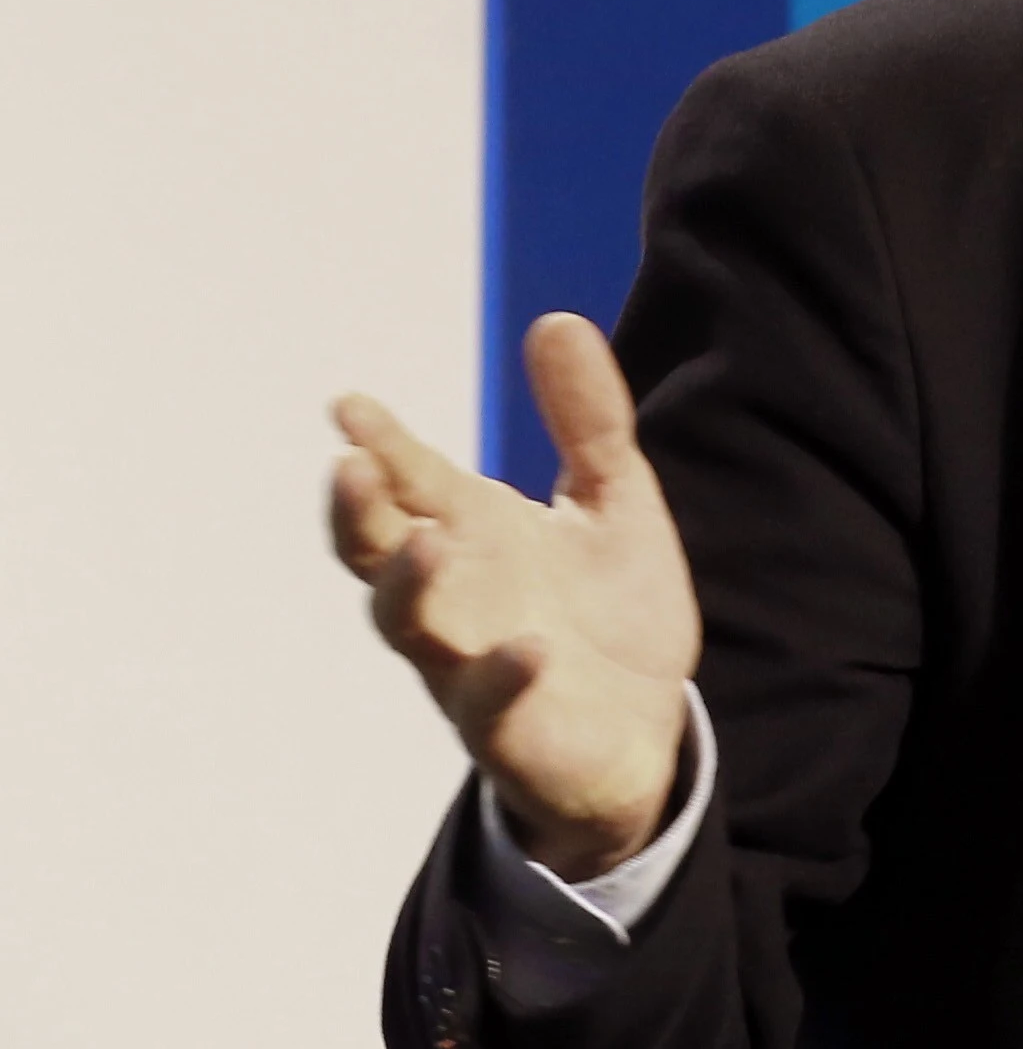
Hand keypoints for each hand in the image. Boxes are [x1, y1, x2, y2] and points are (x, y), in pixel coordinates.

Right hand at [328, 314, 702, 880]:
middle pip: (378, 554)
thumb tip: (556, 319)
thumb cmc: (608, 611)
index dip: (378, 444)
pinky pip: (490, 706)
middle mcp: (456, 597)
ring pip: (412, 628)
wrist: (646, 727)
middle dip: (359, 515)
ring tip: (430, 542)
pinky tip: (530, 646)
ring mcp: (470, 665)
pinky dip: (502, 676)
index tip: (351, 405)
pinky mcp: (510, 729)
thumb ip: (587, 420)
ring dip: (410, 587)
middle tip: (353, 467)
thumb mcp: (612, 501)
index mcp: (474, 535)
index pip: (409, 483)